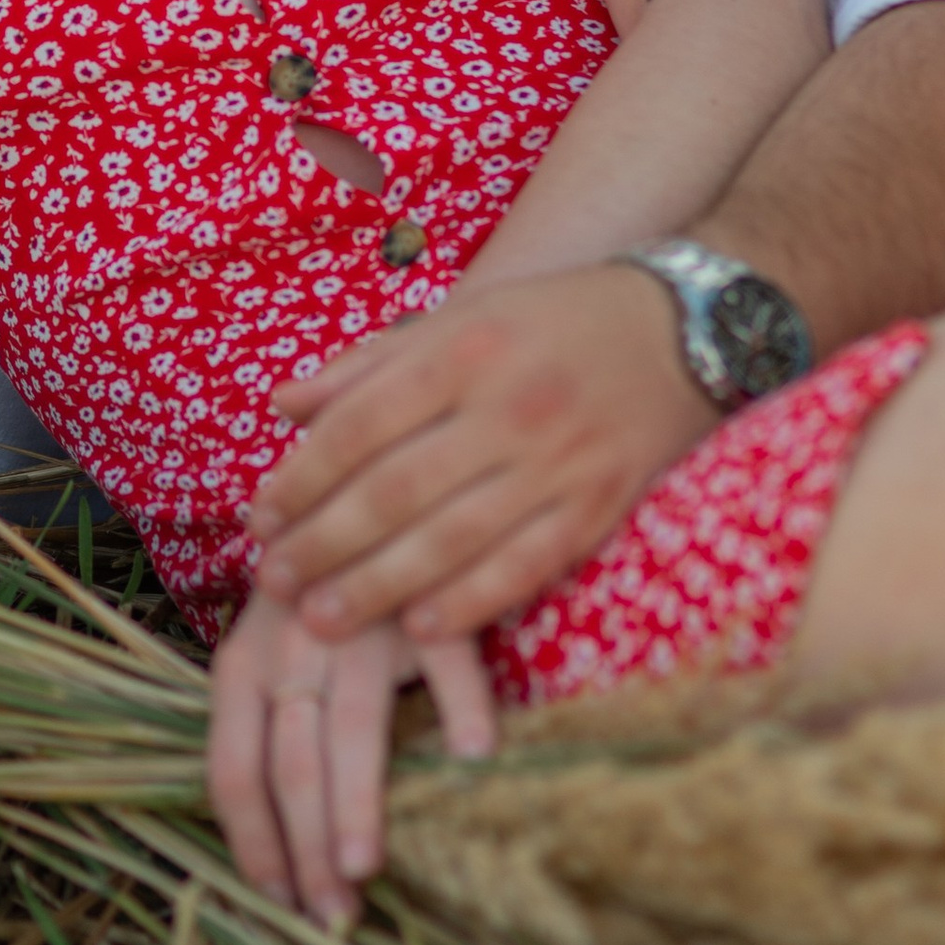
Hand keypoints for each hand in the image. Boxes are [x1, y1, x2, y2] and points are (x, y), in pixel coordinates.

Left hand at [207, 588, 494, 928]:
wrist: (361, 500)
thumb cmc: (312, 606)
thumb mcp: (270, 659)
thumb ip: (269, 731)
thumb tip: (279, 857)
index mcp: (242, 665)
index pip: (233, 769)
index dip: (253, 842)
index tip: (278, 899)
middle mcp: (290, 644)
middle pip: (291, 762)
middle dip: (306, 847)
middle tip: (330, 913)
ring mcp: (360, 622)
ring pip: (352, 728)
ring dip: (356, 804)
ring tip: (366, 868)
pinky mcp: (427, 602)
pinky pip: (446, 664)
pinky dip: (462, 711)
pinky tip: (473, 762)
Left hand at [244, 265, 711, 644]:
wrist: (684, 330)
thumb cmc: (551, 322)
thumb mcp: (458, 315)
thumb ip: (369, 364)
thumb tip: (283, 405)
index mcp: (463, 349)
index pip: (360, 425)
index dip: (302, 478)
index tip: (260, 517)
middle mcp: (507, 407)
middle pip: (395, 491)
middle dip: (324, 543)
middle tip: (274, 581)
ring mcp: (557, 463)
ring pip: (451, 539)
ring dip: (377, 587)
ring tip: (320, 619)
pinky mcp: (598, 508)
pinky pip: (524, 566)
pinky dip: (470, 602)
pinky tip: (419, 629)